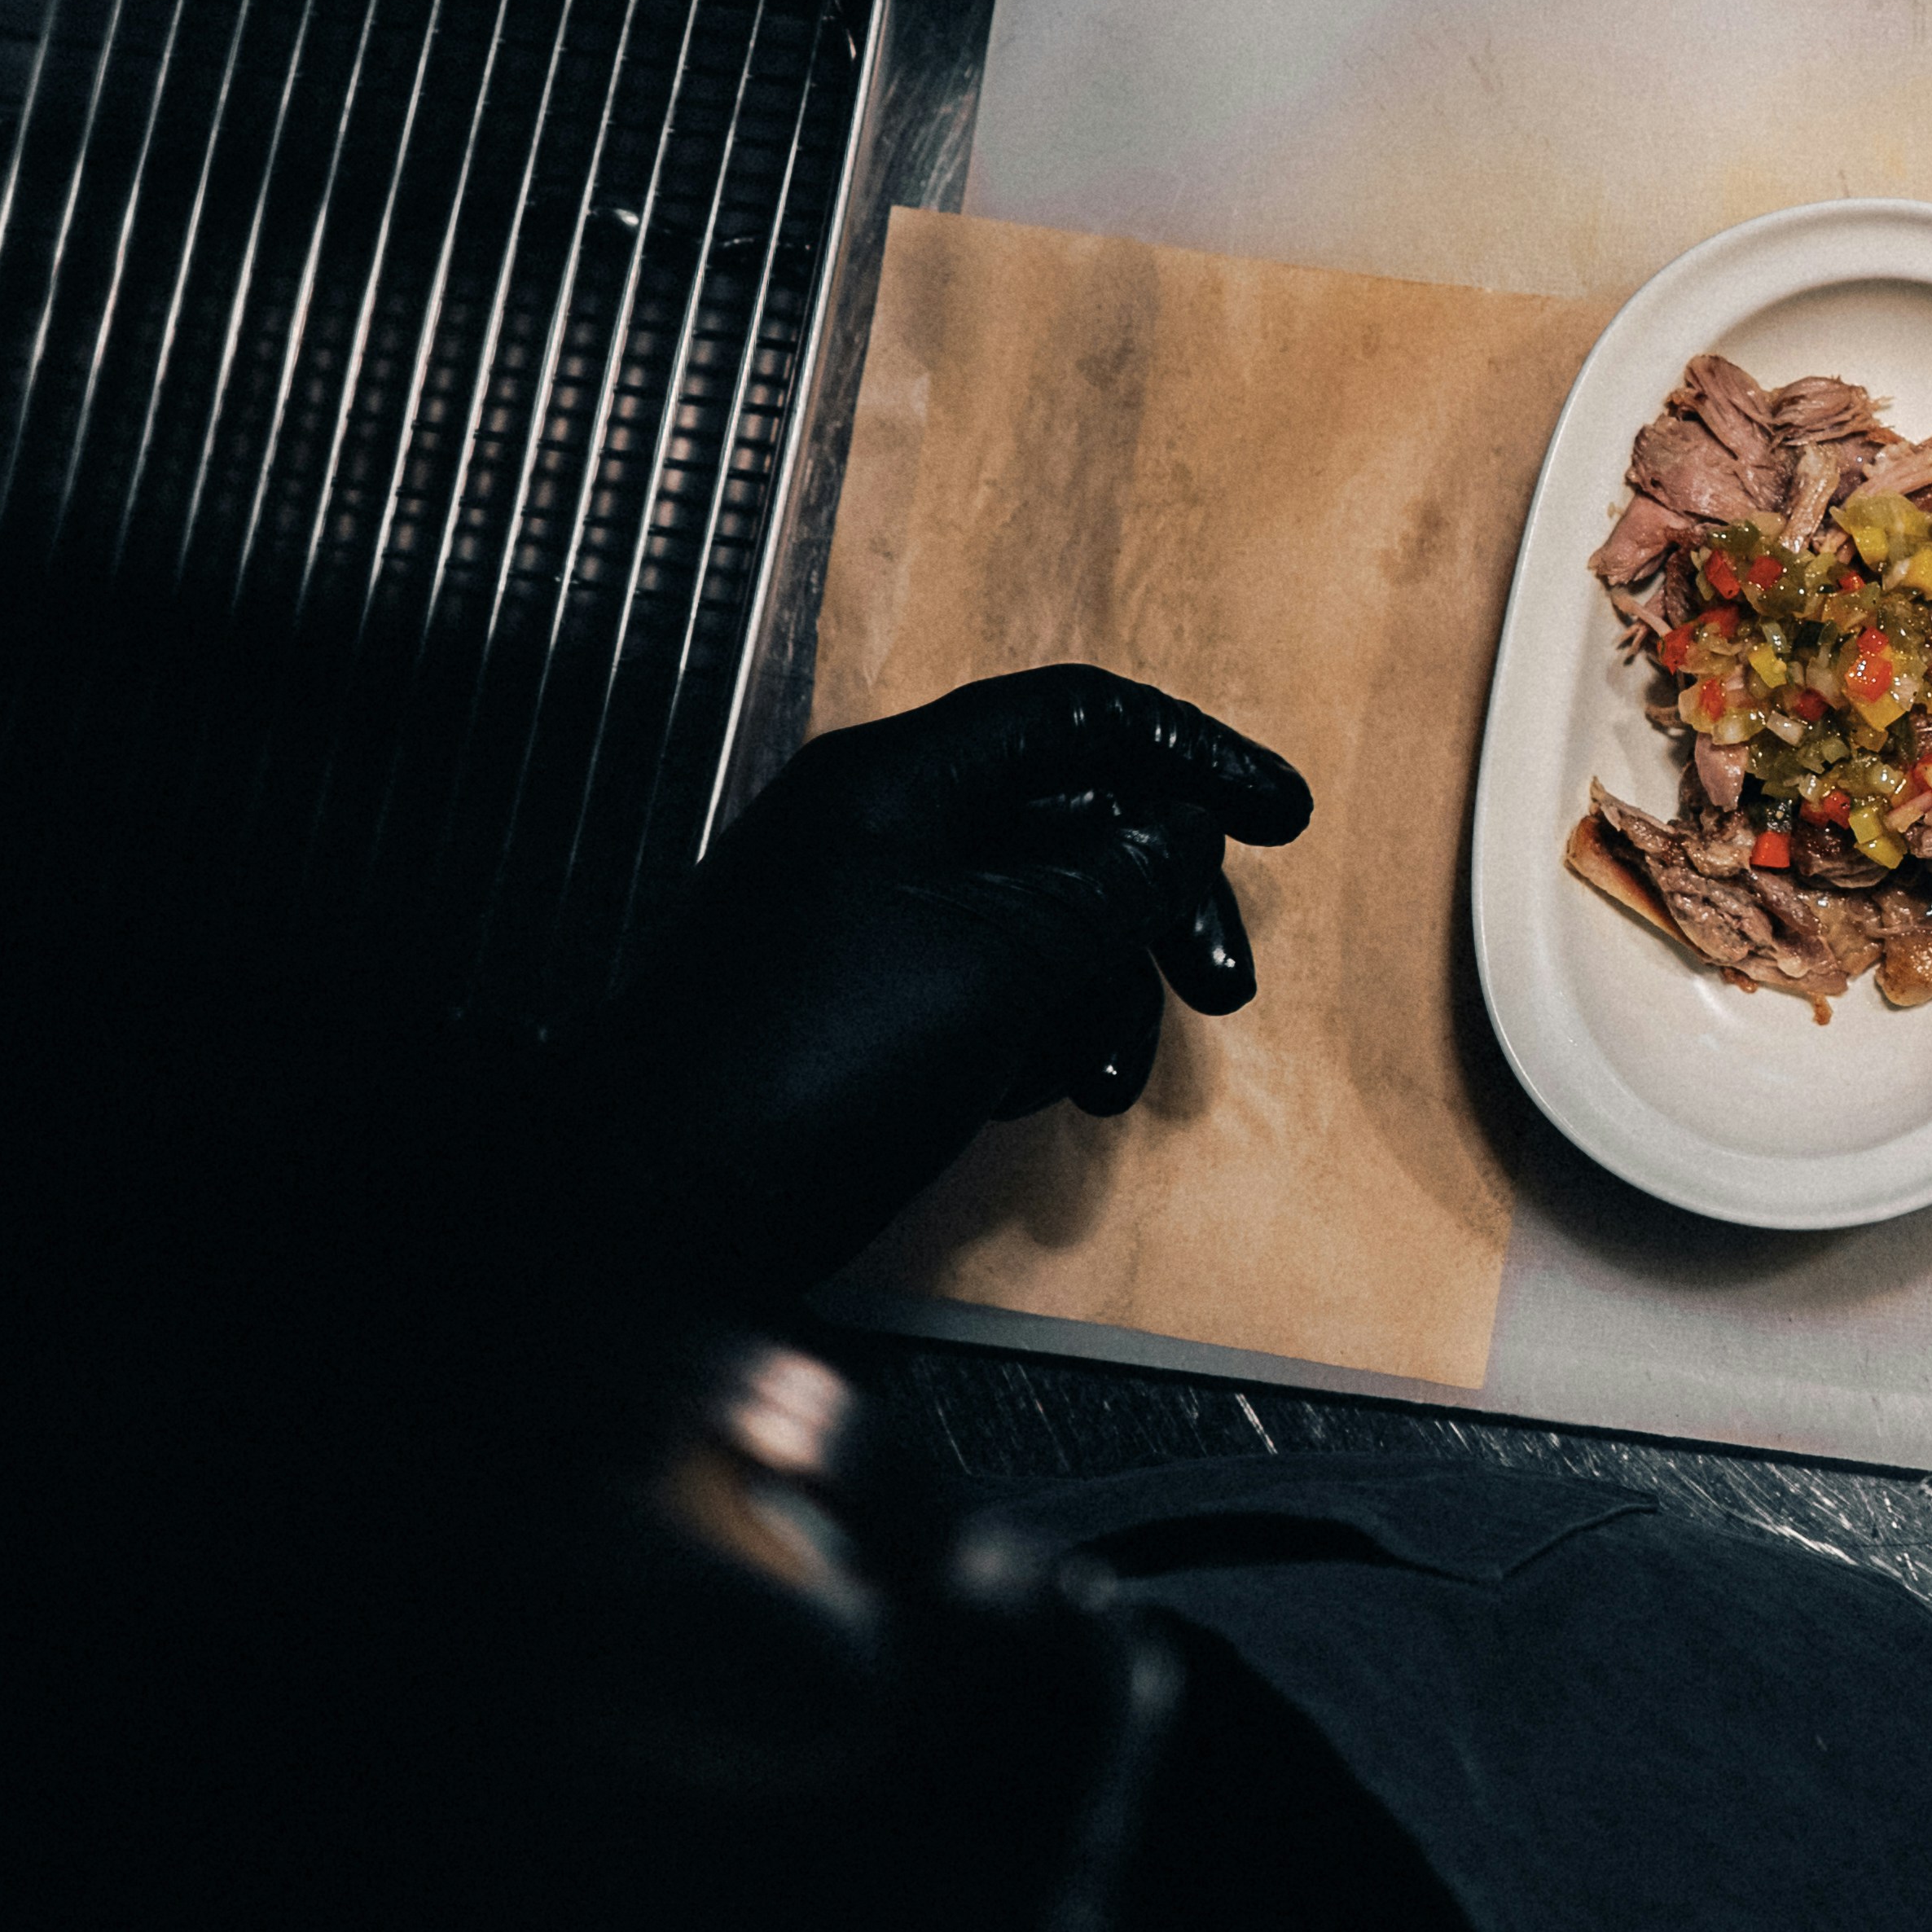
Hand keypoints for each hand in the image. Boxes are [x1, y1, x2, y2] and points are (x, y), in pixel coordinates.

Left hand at [568, 667, 1312, 1317]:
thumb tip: (1178, 835)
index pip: (1076, 717)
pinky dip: (1031, 1039)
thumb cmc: (802, 1068)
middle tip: (1223, 988)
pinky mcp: (861, 1015)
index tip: (1281, 814)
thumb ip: (1104, 886)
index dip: (1189, 754)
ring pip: (1037, 925)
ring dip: (1099, 997)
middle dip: (1156, 908)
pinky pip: (986, 995)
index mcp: (898, 784)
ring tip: (1101, 1082)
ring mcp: (865, 926)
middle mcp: (879, 835)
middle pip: (1070, 826)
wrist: (650, 1214)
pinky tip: (1029, 1099)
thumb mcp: (997, 964)